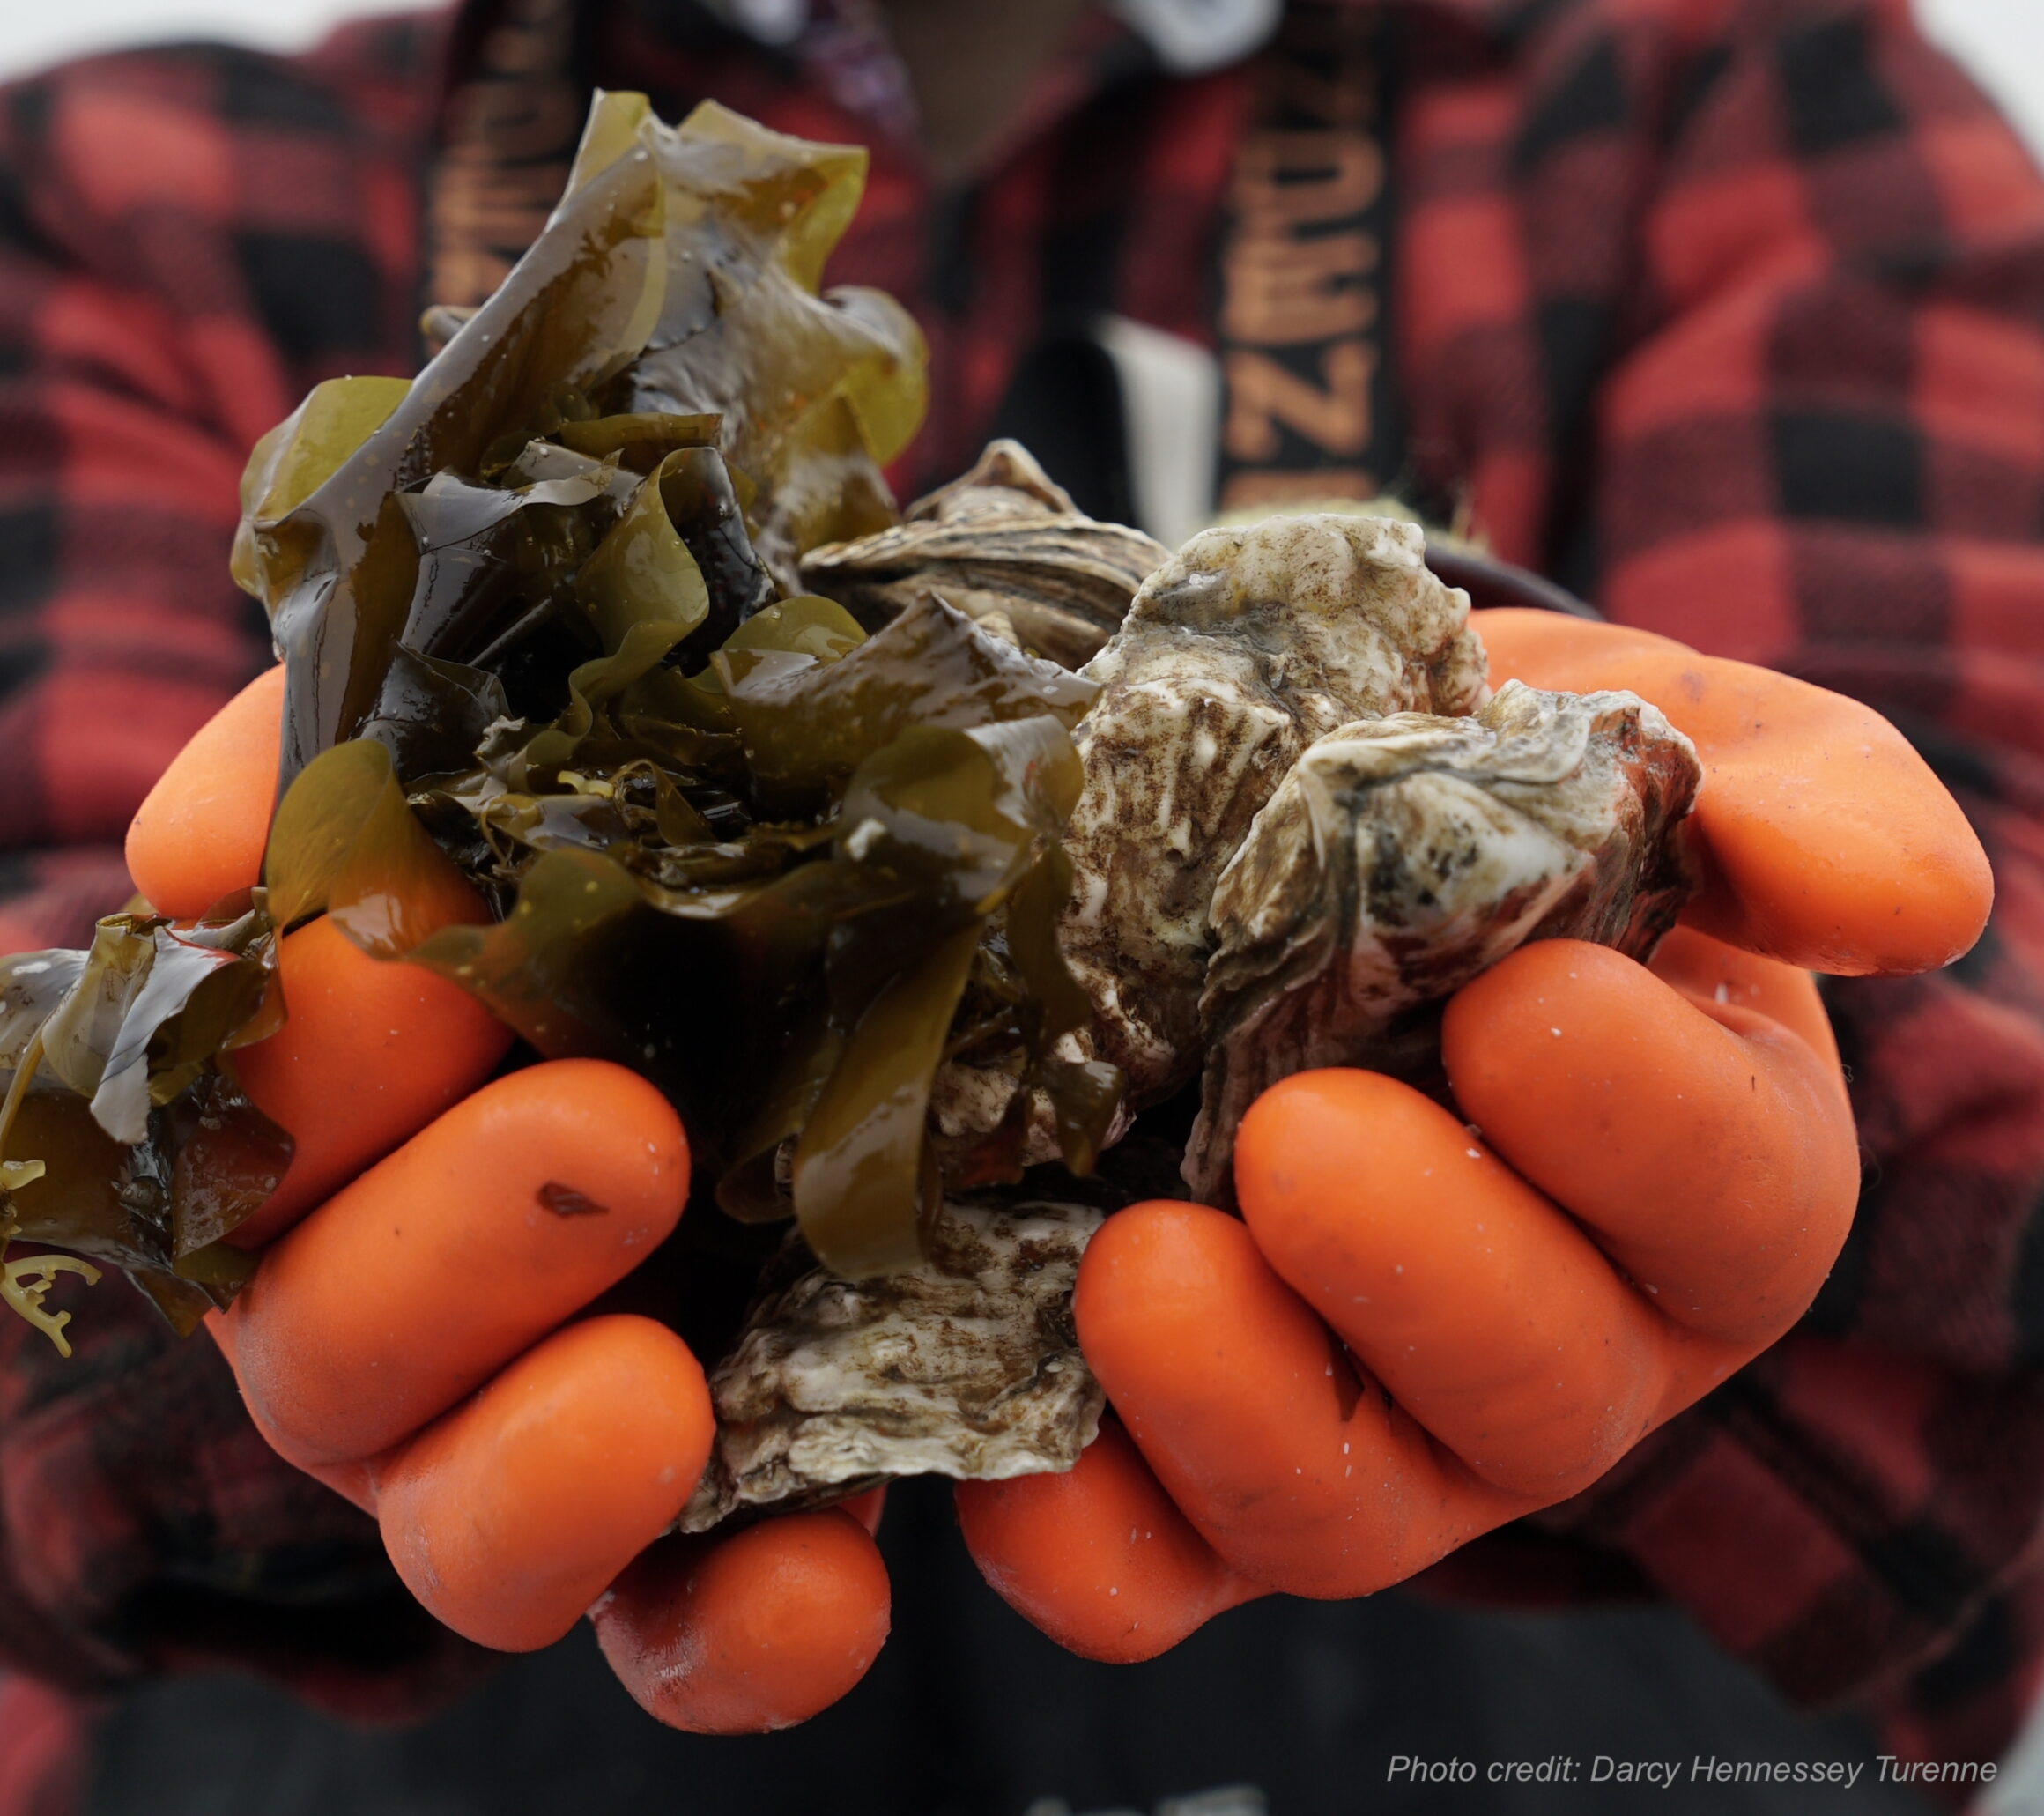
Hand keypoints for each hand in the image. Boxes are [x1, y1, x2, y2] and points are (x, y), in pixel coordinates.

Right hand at [127, 667, 890, 1730]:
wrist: (852, 884)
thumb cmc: (646, 801)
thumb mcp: (509, 719)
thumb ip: (334, 755)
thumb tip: (195, 857)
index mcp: (322, 1113)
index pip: (244, 1120)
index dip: (305, 1059)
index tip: (406, 954)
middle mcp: (395, 1293)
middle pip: (332, 1346)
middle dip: (444, 1246)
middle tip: (618, 1132)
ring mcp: (538, 1423)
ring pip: (461, 1525)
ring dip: (535, 1467)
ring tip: (662, 1388)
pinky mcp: (707, 1530)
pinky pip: (683, 1638)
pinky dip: (739, 1637)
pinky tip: (827, 1590)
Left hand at [958, 608, 1992, 1661]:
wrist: (1295, 850)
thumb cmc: (1505, 804)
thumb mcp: (1662, 751)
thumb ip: (1793, 806)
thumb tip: (1893, 901)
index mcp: (1704, 1181)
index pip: (1732, 1199)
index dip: (1642, 1125)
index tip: (1520, 1000)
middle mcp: (1556, 1342)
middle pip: (1539, 1390)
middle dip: (1428, 1274)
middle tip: (1299, 1133)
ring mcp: (1372, 1428)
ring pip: (1344, 1511)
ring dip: (1240, 1412)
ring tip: (1137, 1267)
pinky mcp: (1193, 1469)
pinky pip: (1153, 1570)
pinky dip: (1082, 1541)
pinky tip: (1010, 1466)